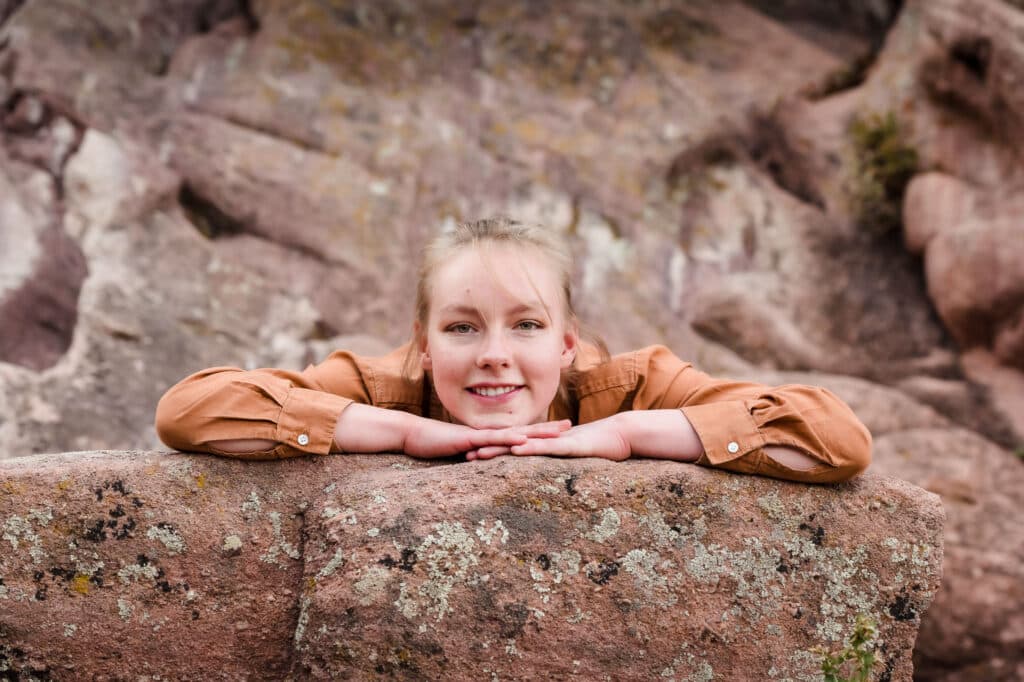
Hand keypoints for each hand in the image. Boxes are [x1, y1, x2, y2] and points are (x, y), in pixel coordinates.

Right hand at [404, 418, 571, 458]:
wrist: (413, 435)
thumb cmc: (433, 446)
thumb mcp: (458, 456)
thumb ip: (473, 460)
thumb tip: (484, 471)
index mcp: (489, 438)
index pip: (519, 435)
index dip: (539, 433)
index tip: (559, 431)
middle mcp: (488, 434)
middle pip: (523, 430)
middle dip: (547, 429)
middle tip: (570, 425)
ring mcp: (480, 435)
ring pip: (513, 433)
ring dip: (536, 432)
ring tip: (557, 432)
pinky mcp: (469, 439)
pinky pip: (492, 439)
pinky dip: (509, 440)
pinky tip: (524, 440)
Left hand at [466, 416, 630, 461]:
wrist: (622, 434)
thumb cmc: (602, 447)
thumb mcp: (576, 457)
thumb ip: (562, 460)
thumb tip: (550, 472)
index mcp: (546, 443)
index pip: (516, 446)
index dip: (495, 449)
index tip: (475, 454)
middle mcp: (547, 440)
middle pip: (512, 443)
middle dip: (489, 448)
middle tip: (465, 454)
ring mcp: (556, 441)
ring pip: (523, 443)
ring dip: (501, 448)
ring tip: (479, 453)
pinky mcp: (568, 445)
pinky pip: (545, 447)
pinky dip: (529, 448)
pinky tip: (515, 451)